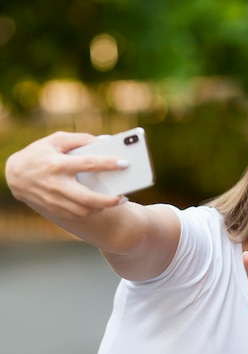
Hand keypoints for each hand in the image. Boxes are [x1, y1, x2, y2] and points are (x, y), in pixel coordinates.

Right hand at [5, 131, 126, 217]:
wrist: (15, 175)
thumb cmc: (39, 154)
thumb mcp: (56, 140)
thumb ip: (80, 139)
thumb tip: (104, 141)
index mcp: (58, 164)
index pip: (88, 164)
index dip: (108, 164)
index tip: (125, 163)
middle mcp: (57, 184)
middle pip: (88, 198)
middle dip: (110, 200)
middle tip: (124, 197)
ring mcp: (54, 199)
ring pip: (84, 210)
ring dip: (102, 207)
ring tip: (115, 200)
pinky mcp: (54, 208)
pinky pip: (77, 214)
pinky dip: (91, 210)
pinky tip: (99, 204)